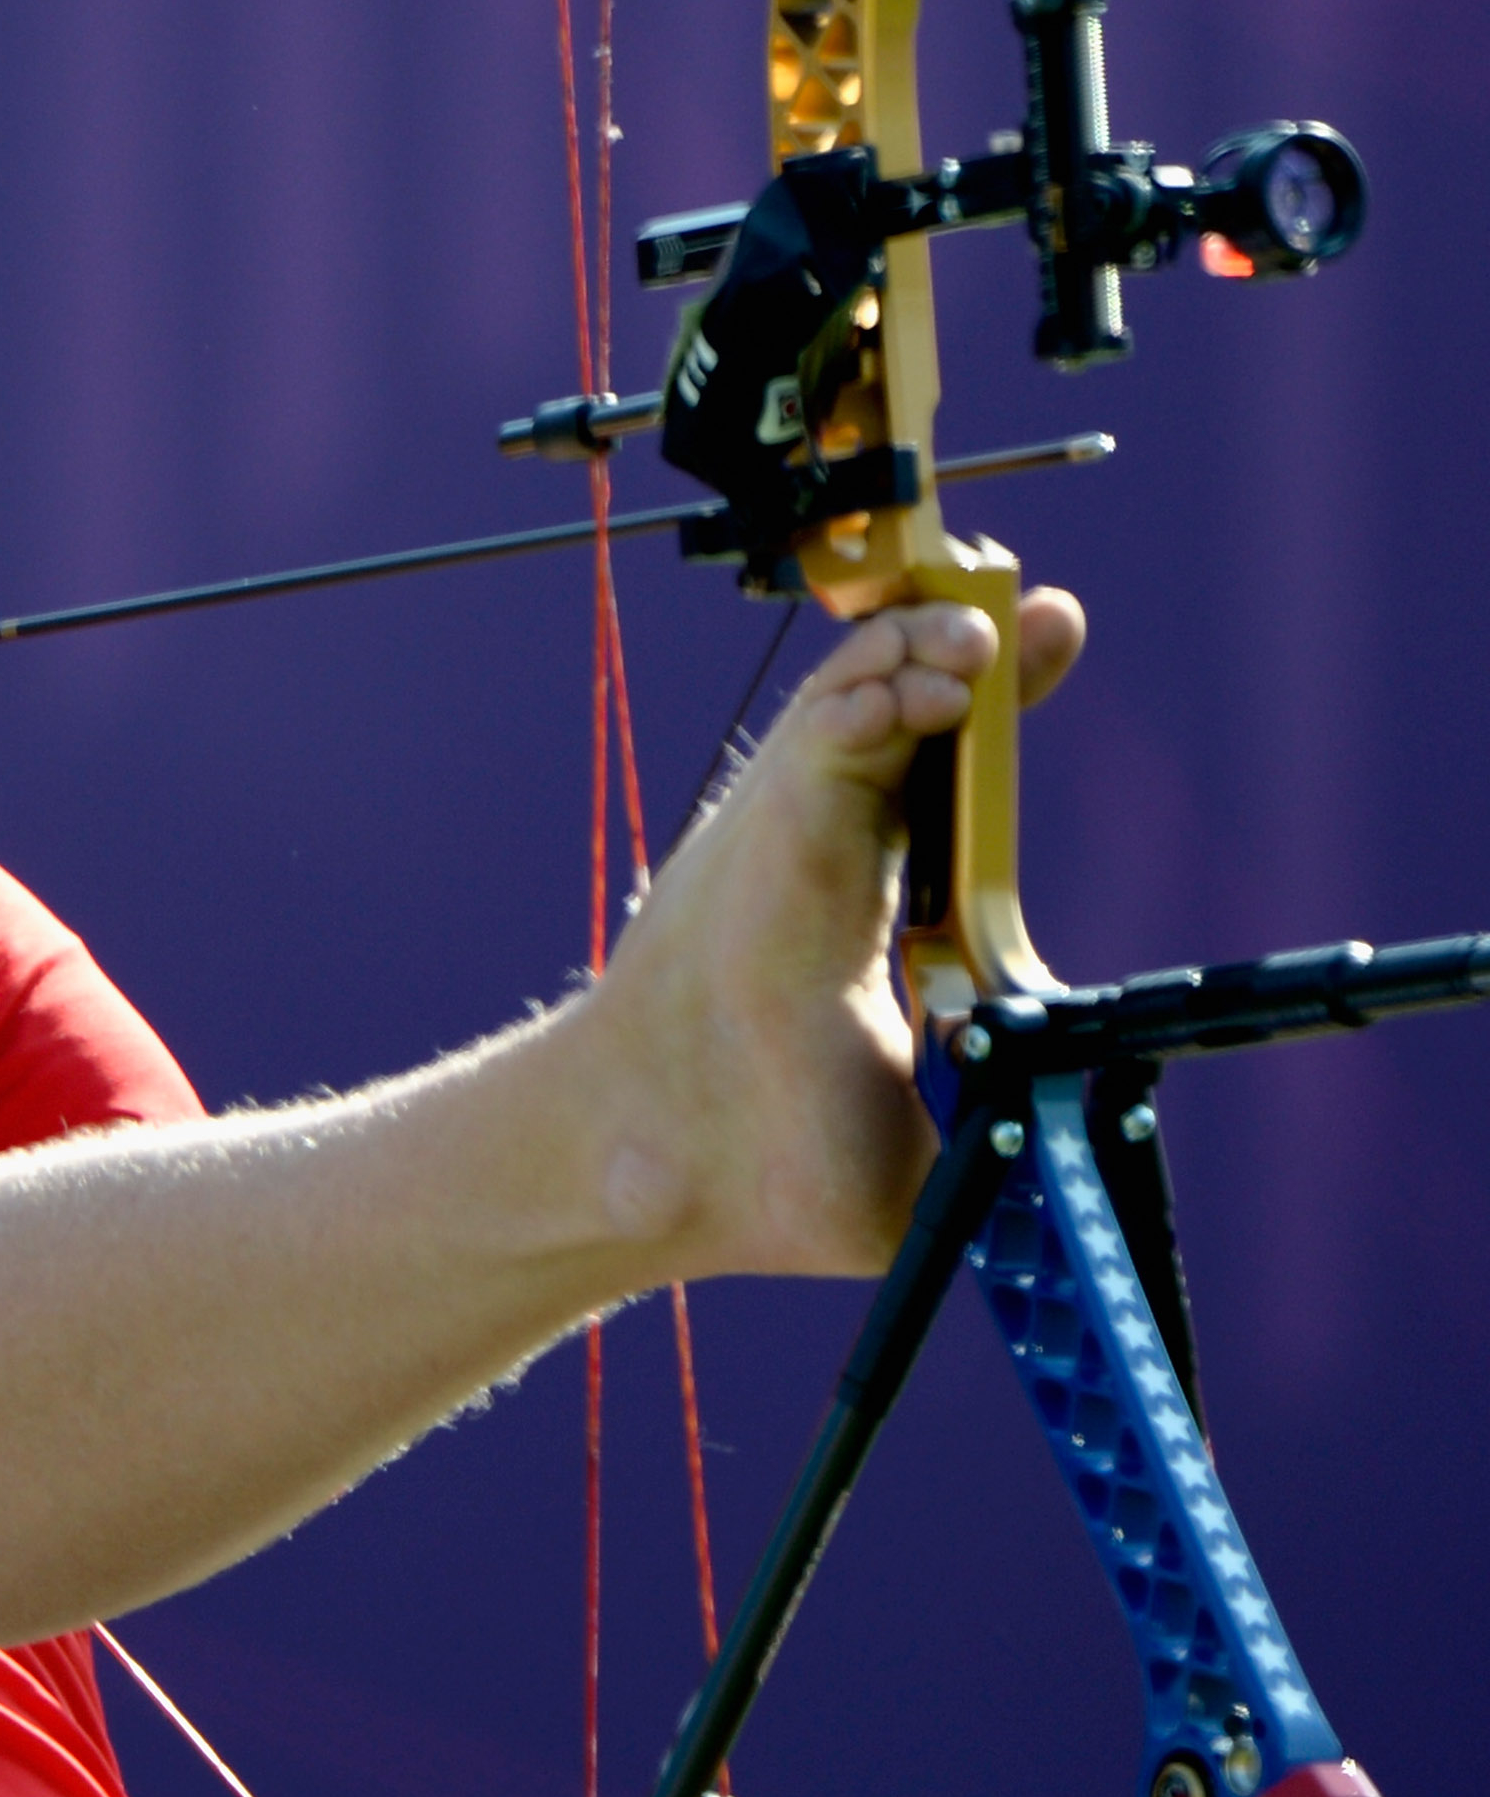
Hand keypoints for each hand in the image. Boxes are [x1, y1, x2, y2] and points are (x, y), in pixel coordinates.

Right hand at [580, 585, 1085, 1279]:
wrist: (685, 1175)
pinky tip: (931, 684)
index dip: (991, 720)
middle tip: (1041, 622)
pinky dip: (877, 692)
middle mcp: (833, 852)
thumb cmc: (786, 1167)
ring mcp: (799, 830)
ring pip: (866, 697)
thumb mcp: (959, 1142)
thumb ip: (1030, 1120)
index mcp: (871, 908)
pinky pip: (828, 730)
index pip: (943, 783)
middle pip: (908, 712)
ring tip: (988, 636)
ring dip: (930, 651)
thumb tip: (1110, 1119)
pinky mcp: (774, 822)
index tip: (1057, 645)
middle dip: (971, 653)